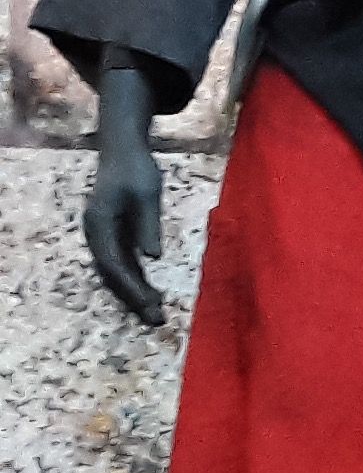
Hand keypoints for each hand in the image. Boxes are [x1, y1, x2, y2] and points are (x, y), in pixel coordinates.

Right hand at [83, 52, 165, 327]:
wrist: (123, 151)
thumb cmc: (137, 170)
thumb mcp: (147, 194)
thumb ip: (148, 225)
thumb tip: (151, 258)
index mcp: (100, 223)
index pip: (114, 263)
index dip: (131, 286)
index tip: (150, 303)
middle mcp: (96, 234)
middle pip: (112, 273)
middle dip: (133, 298)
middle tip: (156, 321)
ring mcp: (103, 236)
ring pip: (116, 272)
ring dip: (135, 294)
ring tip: (157, 316)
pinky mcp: (114, 236)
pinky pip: (123, 264)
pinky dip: (136, 281)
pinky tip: (152, 295)